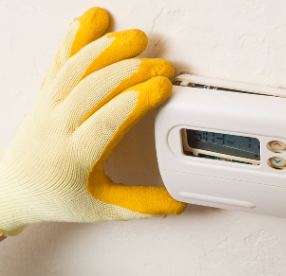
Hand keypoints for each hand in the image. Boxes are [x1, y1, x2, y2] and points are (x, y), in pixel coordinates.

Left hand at [0, 7, 185, 235]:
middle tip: (162, 65)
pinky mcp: (45, 91)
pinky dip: (76, 36)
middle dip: (133, 70)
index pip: (108, 120)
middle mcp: (58, 125)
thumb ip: (142, 205)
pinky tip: (94, 20)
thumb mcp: (103, 208)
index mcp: (75, 156)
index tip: (164, 88)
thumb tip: (177, 204)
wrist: (14, 187)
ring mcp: (48, 104)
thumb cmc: (58, 196)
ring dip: (108, 48)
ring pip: (76, 68)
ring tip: (137, 38)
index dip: (138, 99)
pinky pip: (59, 58)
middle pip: (94, 87)